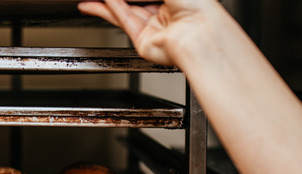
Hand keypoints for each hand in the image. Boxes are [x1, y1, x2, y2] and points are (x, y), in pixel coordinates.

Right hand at [78, 0, 213, 66]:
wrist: (200, 33)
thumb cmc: (197, 6)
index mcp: (178, 0)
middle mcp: (167, 15)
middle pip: (135, 0)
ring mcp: (155, 29)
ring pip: (126, 11)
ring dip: (108, 2)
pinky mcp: (144, 42)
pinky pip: (125, 21)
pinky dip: (112, 9)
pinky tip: (101, 1)